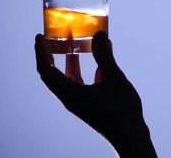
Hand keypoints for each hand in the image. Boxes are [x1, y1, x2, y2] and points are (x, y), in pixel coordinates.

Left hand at [35, 31, 156, 157]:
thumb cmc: (121, 110)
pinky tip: (98, 62)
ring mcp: (80, 102)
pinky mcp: (90, 104)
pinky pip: (81, 83)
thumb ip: (105, 56)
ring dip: (68, 61)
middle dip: (51, 54)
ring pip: (68, 78)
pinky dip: (84, 69)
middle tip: (54, 37)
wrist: (130, 137)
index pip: (46, 70)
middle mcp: (71, 98)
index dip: (41, 52)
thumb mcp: (114, 79)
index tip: (40, 36)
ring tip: (73, 44)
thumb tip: (98, 34)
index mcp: (70, 93)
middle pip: (53, 74)